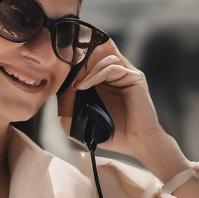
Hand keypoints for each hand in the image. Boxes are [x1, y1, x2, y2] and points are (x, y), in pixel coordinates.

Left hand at [56, 39, 189, 180]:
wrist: (138, 144)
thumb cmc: (114, 135)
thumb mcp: (83, 121)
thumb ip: (69, 106)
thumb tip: (60, 89)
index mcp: (105, 82)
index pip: (90, 61)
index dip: (75, 63)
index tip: (60, 74)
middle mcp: (117, 75)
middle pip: (97, 53)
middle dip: (79, 62)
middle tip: (65, 75)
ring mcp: (126, 74)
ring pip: (103, 57)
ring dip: (86, 69)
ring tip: (75, 86)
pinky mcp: (134, 77)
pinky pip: (112, 67)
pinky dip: (95, 74)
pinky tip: (83, 86)